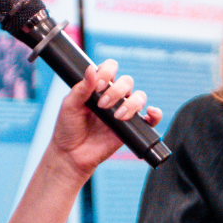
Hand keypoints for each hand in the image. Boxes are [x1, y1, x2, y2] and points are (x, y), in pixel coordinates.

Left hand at [48, 60, 160, 176]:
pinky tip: (149, 113)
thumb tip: (91, 68)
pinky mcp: (131, 128)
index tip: (97, 86)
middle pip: (127, 81)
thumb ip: (81, 88)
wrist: (72, 154)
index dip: (107, 72)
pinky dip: (155, 114)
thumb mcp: (70, 105)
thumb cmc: (68, 128)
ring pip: (139, 96)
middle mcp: (113, 96)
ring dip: (130, 103)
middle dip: (116, 91)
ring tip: (117, 116)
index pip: (110, 68)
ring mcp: (123, 111)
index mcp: (97, 87)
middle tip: (102, 105)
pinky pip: (150, 119)